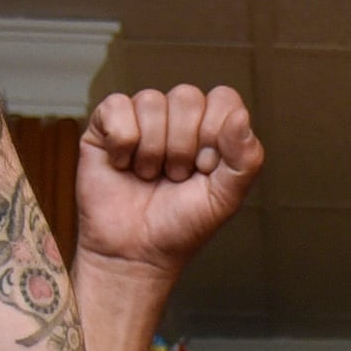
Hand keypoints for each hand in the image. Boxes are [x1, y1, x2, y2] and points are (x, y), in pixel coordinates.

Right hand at [75, 85, 264, 278]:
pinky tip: (123, 165)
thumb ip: (245, 159)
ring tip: (149, 176)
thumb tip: (241, 116)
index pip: (223, 99)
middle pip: (187, 96)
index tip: (206, 169)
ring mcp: (141, 119)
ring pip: (151, 101)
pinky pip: (117, 106)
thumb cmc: (180, 226)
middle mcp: (177, 118)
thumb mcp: (225, 198)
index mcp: (211, 129)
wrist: (135, 253)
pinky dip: (122, 142)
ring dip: (152, 150)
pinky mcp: (105, 125)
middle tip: (175, 177)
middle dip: (183, 146)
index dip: (215, 134)